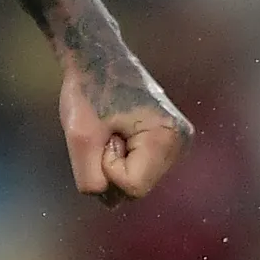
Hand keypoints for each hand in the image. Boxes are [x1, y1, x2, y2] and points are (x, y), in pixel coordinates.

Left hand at [58, 49, 192, 206]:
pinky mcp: (167, 141)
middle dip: (111, 166)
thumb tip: (108, 202)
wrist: (97, 57)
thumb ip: (90, 178)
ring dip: (115, 161)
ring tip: (111, 128)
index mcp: (167, 138)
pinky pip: (139, 168)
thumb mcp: (79, 136)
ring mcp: (177, 143)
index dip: (106, 166)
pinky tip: (117, 131)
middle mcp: (180, 143)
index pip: (132, 187)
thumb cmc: (88, 90)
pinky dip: (121, 157)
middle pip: (137, 188)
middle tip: (105, 130)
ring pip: (137, 180)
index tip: (103, 134)